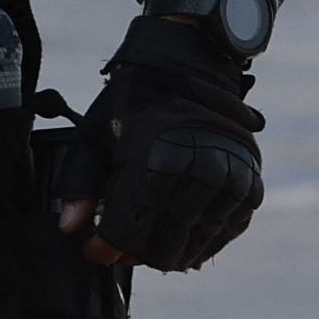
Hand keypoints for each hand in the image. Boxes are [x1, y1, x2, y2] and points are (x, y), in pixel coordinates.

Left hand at [58, 13, 263, 270]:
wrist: (189, 66)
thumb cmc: (134, 103)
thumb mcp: (95, 135)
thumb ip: (79, 184)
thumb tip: (69, 228)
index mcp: (155, 164)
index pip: (127, 234)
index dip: (106, 248)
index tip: (95, 249)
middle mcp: (197, 175)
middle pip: (162, 247)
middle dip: (137, 252)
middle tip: (124, 245)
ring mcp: (228, 182)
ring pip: (194, 248)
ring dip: (169, 252)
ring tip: (151, 242)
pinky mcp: (249, 186)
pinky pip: (224, 234)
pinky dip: (202, 242)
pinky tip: (183, 235)